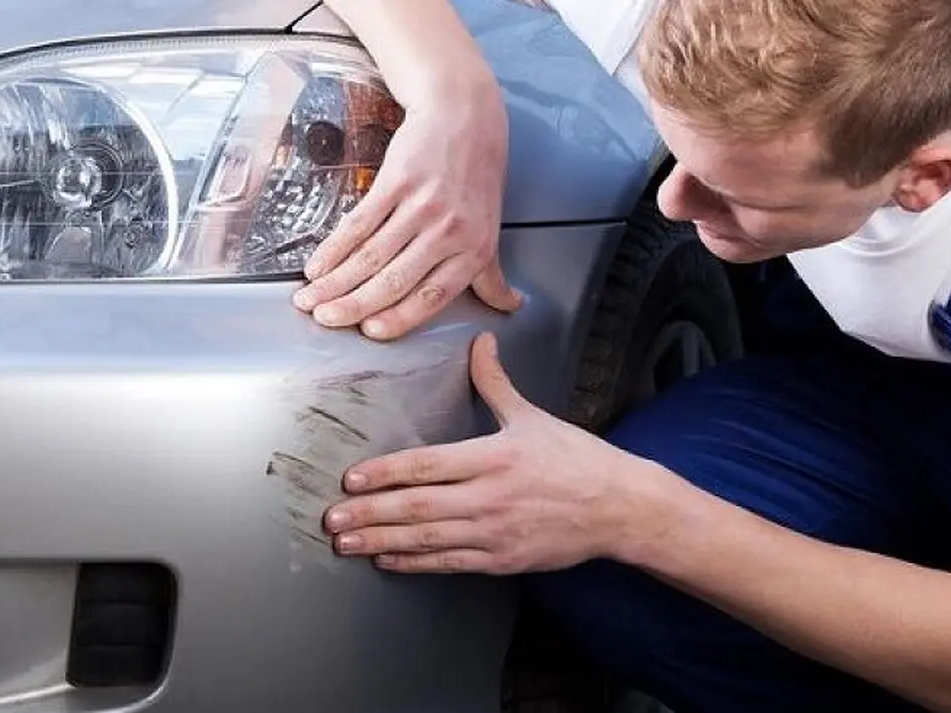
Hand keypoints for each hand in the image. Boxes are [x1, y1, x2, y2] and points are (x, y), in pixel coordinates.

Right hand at [291, 78, 522, 341]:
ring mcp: (422, 206)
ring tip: (310, 298)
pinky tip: (318, 265)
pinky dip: (334, 248)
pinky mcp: (397, 182)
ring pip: (371, 256)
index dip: (397, 319)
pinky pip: (359, 224)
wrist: (465, 116)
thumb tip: (509, 306)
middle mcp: (449, 232)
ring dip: (335, 282)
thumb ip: (490, 274)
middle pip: (394, 281)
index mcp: (473, 251)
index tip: (369, 332)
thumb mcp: (490, 228)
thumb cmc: (477, 176)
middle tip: (325, 320)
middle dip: (353, 306)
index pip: (431, 297)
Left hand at [322, 333, 639, 573]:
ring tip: (346, 543)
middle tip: (331, 519)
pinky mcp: (501, 560)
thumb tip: (480, 342)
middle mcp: (488, 497)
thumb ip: (495, 383)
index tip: (351, 479)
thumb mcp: (533, 416)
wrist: (619, 507)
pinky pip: (448, 563)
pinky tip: (387, 560)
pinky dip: (414, 563)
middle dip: (369, 514)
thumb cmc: (577, 460)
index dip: (384, 473)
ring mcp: (493, 532)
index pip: (425, 465)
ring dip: (381, 541)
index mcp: (492, 457)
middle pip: (416, 507)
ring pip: (426, 539)